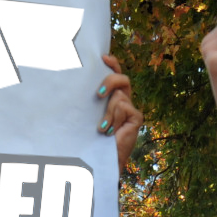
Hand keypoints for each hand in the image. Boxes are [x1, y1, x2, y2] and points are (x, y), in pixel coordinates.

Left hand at [97, 54, 142, 170]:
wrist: (102, 158)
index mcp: (112, 98)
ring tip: (103, 128)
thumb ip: (92, 100)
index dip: (112, 64)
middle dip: (110, 80)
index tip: (103, 57)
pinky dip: (113, 118)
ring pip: (118, 97)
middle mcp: (123, 101)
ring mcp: (131, 109)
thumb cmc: (92, 138)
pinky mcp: (137, 117)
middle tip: (99, 94)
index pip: (115, 74)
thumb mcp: (90, 114)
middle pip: (122, 79)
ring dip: (108, 113)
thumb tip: (80, 82)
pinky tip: (109, 131)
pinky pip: (123, 107)